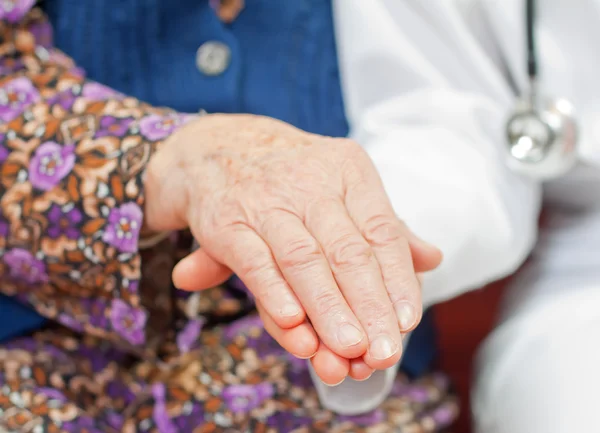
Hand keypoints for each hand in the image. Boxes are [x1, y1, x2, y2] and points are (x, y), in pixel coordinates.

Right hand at [145, 114, 441, 381]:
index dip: (397, 280)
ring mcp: (265, 200)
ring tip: (347, 352)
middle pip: (348, 252)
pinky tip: (295, 326)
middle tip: (382, 353)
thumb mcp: (341, 188)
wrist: (221, 145)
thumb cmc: (292, 176)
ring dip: (327, 310)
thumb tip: (432, 259)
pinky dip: (275, 295)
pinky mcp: (226, 221)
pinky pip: (255, 262)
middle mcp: (310, 181)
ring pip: (305, 261)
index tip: (406, 323)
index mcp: (349, 171)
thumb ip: (382, 227)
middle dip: (369, 307)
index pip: (382, 232)